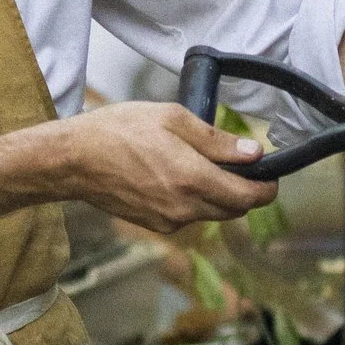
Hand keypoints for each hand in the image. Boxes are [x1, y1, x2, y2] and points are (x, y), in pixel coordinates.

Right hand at [53, 102, 277, 233]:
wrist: (73, 160)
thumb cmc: (118, 131)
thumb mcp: (172, 119)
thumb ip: (217, 140)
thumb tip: (253, 153)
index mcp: (193, 180)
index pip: (249, 197)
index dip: (267, 188)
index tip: (271, 176)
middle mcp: (185, 208)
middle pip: (234, 209)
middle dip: (244, 190)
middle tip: (239, 165)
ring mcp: (169, 220)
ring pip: (211, 213)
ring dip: (217, 194)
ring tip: (199, 164)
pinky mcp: (155, 225)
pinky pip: (188, 215)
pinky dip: (193, 199)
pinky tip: (174, 175)